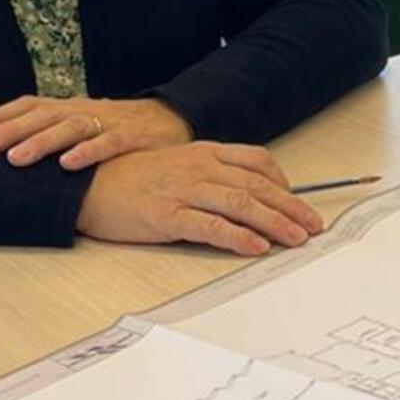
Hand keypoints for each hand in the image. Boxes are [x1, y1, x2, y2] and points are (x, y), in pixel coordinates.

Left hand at [0, 95, 192, 169]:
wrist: (173, 121)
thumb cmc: (120, 130)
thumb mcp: (84, 127)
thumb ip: (53, 136)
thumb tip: (7, 155)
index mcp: (70, 107)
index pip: (29, 105)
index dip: (0, 117)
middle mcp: (84, 110)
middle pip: (43, 115)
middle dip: (11, 130)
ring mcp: (109, 121)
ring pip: (70, 126)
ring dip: (42, 142)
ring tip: (16, 158)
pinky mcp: (132, 137)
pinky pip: (108, 143)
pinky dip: (88, 152)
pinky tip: (69, 163)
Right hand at [77, 143, 325, 254]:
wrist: (86, 184)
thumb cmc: (131, 178)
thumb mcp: (176, 166)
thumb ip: (208, 174)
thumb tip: (243, 196)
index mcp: (204, 152)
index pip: (256, 161)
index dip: (283, 182)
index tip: (298, 202)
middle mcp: (199, 167)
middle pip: (256, 184)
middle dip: (290, 206)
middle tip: (313, 226)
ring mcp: (184, 189)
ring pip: (241, 203)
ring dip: (274, 222)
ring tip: (296, 239)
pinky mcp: (167, 215)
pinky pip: (211, 226)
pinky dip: (237, 236)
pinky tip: (256, 247)